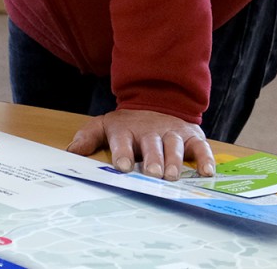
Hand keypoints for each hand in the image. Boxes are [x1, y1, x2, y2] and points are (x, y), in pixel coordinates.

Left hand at [66, 108, 216, 178]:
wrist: (158, 101)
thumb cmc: (129, 125)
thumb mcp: (105, 125)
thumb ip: (88, 137)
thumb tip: (71, 151)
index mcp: (127, 129)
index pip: (123, 140)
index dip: (122, 152)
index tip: (122, 165)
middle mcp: (150, 131)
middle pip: (152, 145)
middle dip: (152, 159)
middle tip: (153, 173)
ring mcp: (172, 132)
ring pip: (174, 146)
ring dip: (174, 161)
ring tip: (172, 175)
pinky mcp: (191, 136)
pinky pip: (200, 147)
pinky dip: (205, 158)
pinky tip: (206, 172)